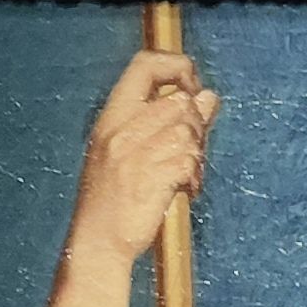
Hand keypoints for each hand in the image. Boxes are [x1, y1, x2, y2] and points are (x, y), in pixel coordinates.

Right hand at [71, 45, 218, 260]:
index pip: (145, 64)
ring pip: (188, 132)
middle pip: (179, 102)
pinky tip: (186, 189)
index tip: (192, 89)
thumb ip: (168, 121)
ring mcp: (135, 154)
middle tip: (192, 150)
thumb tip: (209, 96)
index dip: (177, 67)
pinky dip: (195, 177)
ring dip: (197, 155)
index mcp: (112, 116)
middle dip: (197, 125)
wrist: (97, 241)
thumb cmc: (114, 197)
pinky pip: (189, 162)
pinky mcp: (151, 180)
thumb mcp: (129, 151)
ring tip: (187, 174)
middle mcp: (122, 130)